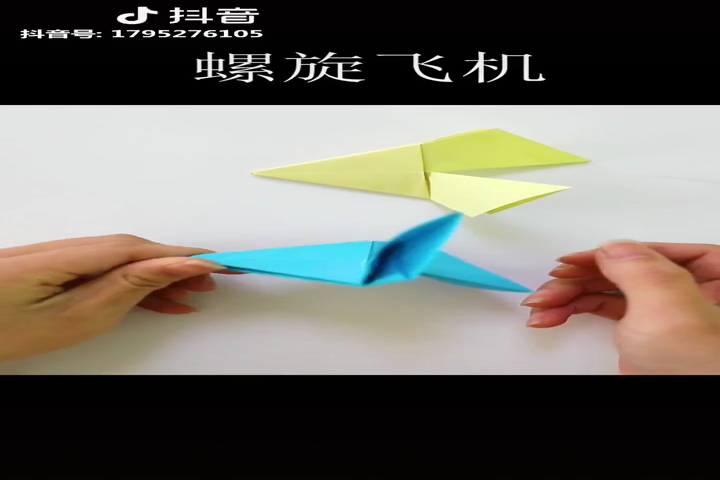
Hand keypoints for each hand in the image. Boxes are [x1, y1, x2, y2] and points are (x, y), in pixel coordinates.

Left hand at [0, 234, 231, 360]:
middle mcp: (63, 247)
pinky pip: (108, 271)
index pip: (137, 249)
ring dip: (161, 276)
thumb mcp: (74, 317)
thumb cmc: (5, 331)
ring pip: (124, 261)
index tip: (216, 262)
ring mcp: (60, 257)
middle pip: (135, 250)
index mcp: (62, 256)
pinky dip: (136, 284)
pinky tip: (161, 298)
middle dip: (178, 264)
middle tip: (217, 276)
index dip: (180, 255)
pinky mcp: (59, 269)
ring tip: (196, 292)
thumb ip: (125, 287)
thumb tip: (168, 266)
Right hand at [521, 240, 719, 374]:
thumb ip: (637, 267)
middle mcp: (671, 288)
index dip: (604, 253)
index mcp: (691, 274)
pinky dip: (575, 310)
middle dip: (576, 279)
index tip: (572, 260)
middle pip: (615, 270)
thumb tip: (611, 247)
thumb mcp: (662, 304)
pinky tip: (555, 314)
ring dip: (568, 296)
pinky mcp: (636, 330)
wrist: (687, 394)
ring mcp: (652, 310)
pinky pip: (600, 309)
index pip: (641, 251)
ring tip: (541, 306)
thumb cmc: (694, 364)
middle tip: (551, 287)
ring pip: (602, 290)